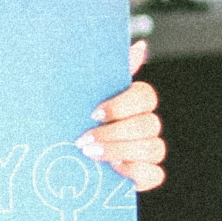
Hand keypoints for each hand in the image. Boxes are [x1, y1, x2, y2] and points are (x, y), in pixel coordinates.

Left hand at [75, 40, 164, 191]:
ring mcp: (151, 150)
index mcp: (135, 102)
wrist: (67, 157)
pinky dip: (135, 172)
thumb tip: (141, 46)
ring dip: (119, 151)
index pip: (146, 96)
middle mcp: (147, 124)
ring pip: (152, 148)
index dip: (121, 105)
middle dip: (114, 133)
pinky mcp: (148, 174)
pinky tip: (114, 170)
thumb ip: (109, 73)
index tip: (94, 113)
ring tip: (91, 154)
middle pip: (148, 125)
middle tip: (84, 140)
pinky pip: (155, 174)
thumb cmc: (80, 122)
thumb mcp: (88, 96)